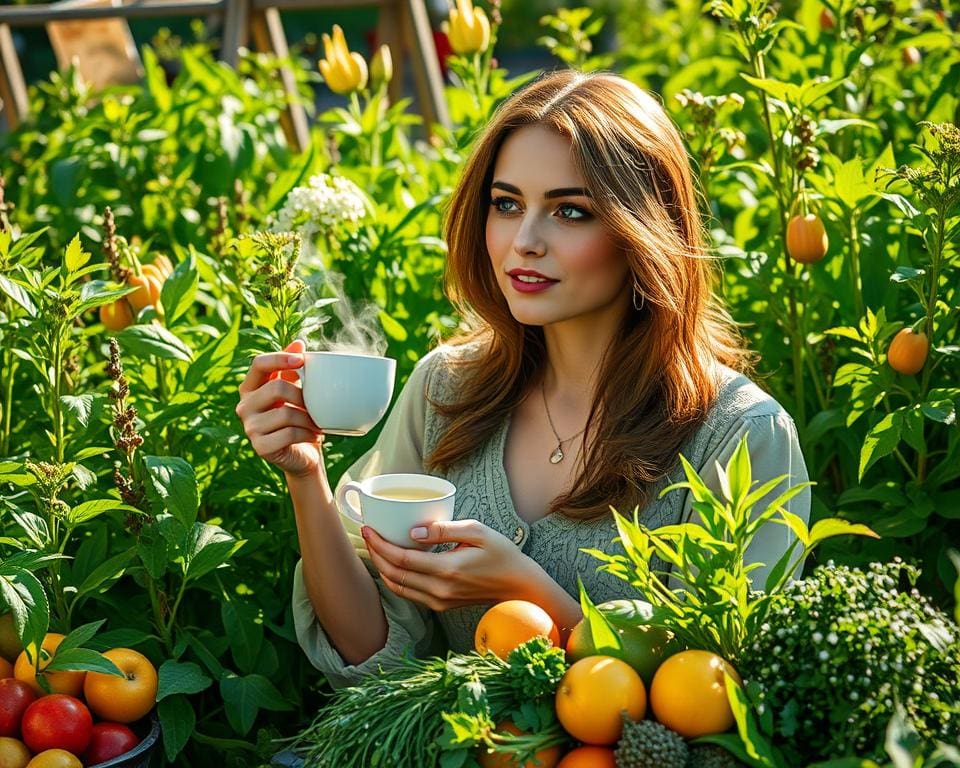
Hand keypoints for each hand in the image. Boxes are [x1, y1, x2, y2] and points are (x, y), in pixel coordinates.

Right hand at [236, 339, 323, 477]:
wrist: (302, 455)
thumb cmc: (299, 419)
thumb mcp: (297, 391)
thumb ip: (293, 368)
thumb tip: (298, 343)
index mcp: (251, 388)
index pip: (259, 363)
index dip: (280, 357)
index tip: (303, 360)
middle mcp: (244, 406)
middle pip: (276, 388)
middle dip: (303, 396)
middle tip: (315, 406)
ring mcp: (249, 427)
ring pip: (285, 413)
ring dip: (309, 418)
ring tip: (317, 423)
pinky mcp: (260, 447)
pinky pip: (289, 433)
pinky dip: (307, 434)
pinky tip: (314, 436)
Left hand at [360, 520, 532, 610]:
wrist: (518, 586)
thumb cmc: (501, 553)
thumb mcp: (476, 531)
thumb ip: (443, 530)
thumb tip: (412, 531)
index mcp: (447, 570)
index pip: (402, 559)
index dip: (380, 545)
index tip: (369, 529)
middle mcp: (440, 590)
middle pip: (394, 575)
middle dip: (376, 555)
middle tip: (367, 535)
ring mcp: (439, 601)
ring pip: (398, 588)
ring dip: (382, 568)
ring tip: (375, 547)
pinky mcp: (441, 606)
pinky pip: (409, 594)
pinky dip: (395, 579)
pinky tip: (392, 563)